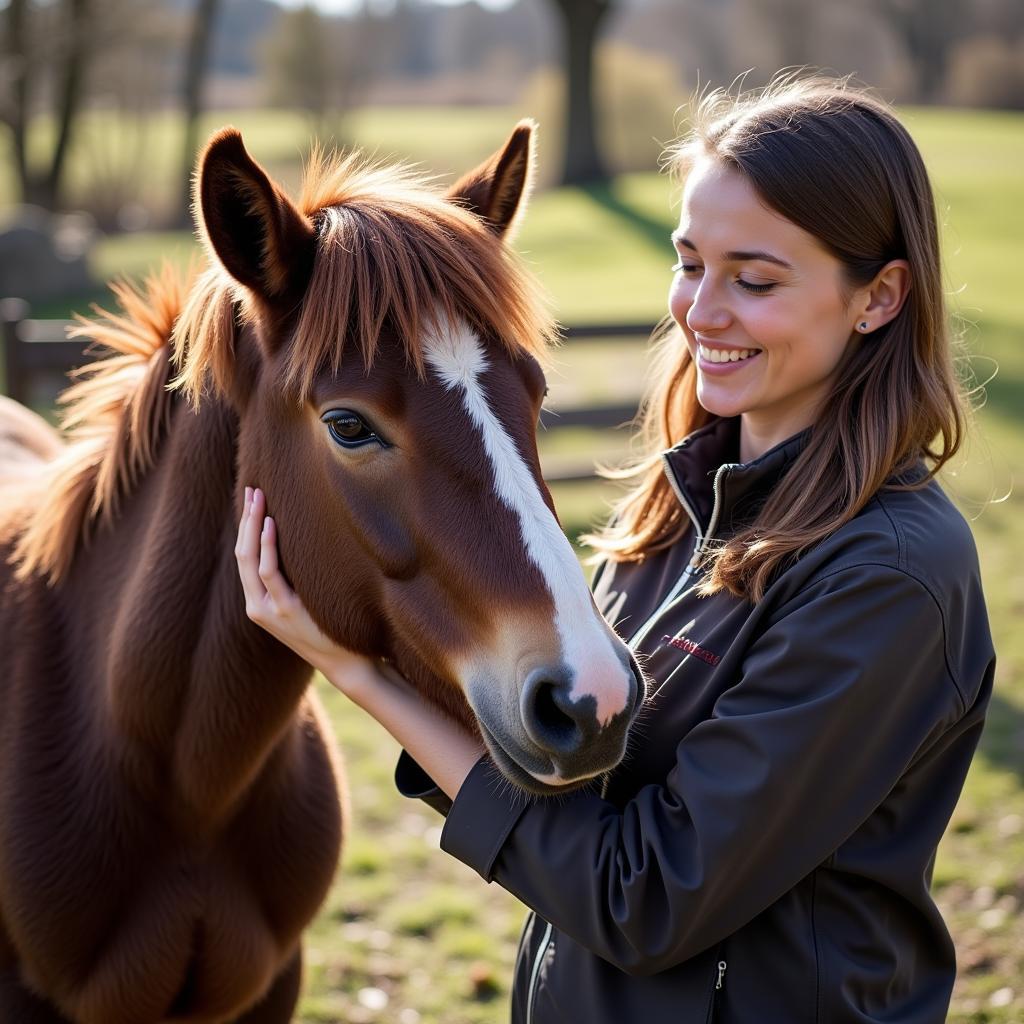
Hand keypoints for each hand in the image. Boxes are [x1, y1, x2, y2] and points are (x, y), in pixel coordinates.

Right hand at [235, 486, 378, 698]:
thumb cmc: (331, 626)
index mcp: (260, 602)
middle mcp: (258, 606)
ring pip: (251, 560)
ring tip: (259, 498)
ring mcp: (269, 610)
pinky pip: (270, 574)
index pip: (244, 558)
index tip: (251, 498)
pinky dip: (267, 547)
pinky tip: (270, 524)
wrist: (346, 662)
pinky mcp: (285, 612)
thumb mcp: (305, 601)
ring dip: (253, 526)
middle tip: (252, 488)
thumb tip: (300, 538)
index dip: (245, 527)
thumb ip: (294, 578)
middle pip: (242, 554)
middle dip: (245, 519)